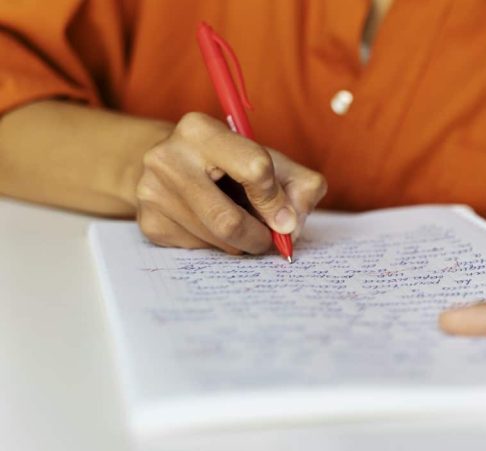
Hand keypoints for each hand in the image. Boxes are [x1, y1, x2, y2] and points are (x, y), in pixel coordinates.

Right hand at [135, 112, 326, 253]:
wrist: (173, 165)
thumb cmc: (232, 163)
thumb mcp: (272, 160)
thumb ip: (301, 185)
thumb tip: (292, 224)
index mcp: (201, 130)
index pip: (255, 169)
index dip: (277, 200)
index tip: (285, 218)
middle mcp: (167, 157)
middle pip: (228, 221)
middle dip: (259, 237)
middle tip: (271, 239)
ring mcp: (152, 192)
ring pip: (216, 240)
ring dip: (241, 243)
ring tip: (243, 225)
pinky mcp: (149, 222)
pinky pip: (198, 250)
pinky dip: (218, 246)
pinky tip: (214, 227)